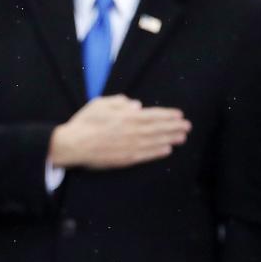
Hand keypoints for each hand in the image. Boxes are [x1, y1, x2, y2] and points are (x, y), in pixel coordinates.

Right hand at [49, 95, 190, 169]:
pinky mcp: (125, 159)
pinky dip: (157, 152)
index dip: (168, 115)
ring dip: (170, 139)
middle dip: (174, 127)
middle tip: (187, 127)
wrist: (73, 145)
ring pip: (155, 142)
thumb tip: (137, 105)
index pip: (153, 115)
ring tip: (182, 138)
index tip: (180, 115)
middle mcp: (132, 131)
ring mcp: (130, 146)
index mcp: (126, 116)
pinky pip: (145, 155)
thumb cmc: (85, 122)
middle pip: (158, 128)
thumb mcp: (100, 104)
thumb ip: (119, 102)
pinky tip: (167, 150)